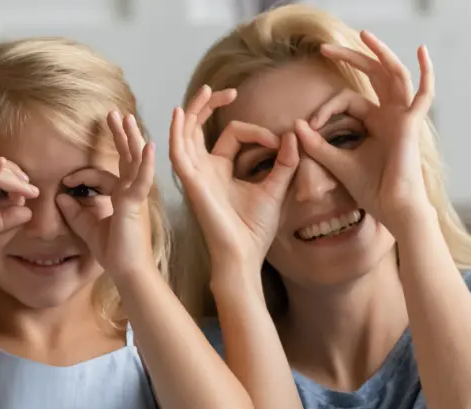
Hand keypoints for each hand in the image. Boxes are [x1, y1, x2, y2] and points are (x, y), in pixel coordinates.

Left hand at [57, 112, 157, 279]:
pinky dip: (145, 163)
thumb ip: (74, 211)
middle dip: (120, 135)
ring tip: (126, 118)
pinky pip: (142, 179)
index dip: (81, 175)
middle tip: (114, 114)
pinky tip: (148, 146)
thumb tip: (59, 196)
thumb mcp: (86, 227)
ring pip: (134, 161)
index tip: (64, 181)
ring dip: (130, 138)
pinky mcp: (136, 203)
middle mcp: (131, 192)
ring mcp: (136, 196)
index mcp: (121, 196)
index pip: (102, 175)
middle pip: (126, 157)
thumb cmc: (113, 251)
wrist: (127, 270)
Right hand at [170, 86, 298, 267]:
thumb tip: (293, 136)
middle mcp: (204, 168)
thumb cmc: (254, 229)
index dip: (257, 132)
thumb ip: (285, 163)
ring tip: (205, 90)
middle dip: (210, 105)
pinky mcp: (190, 183)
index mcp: (220, 169)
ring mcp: (194, 175)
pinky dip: (176, 132)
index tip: (280, 143)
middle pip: (200, 126)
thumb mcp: (276, 188)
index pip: (232, 135)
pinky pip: (178, 152)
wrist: (243, 255)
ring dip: (193, 110)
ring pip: (186, 133)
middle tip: (228, 91)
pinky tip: (180, 113)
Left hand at [296, 31, 434, 232]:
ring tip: (364, 34)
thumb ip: (315, 144)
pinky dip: (426, 72)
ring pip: (394, 74)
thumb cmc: (369, 190)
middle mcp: (390, 115)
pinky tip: (422, 51)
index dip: (324, 110)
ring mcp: (404, 117)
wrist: (391, 208)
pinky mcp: (412, 124)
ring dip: (379, 53)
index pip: (348, 100)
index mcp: (375, 123)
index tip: (310, 126)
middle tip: (324, 48)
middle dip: (350, 58)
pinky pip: (424, 93)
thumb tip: (296, 124)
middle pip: (373, 76)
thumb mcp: (335, 162)